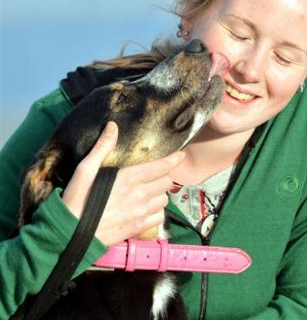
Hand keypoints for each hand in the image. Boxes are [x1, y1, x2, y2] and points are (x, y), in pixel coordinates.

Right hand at [62, 121, 184, 245]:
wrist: (70, 235)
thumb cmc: (76, 200)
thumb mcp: (85, 170)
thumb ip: (102, 147)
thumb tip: (113, 126)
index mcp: (129, 178)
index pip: (161, 167)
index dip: (174, 160)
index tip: (181, 155)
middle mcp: (140, 195)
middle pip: (166, 182)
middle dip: (164, 175)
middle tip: (156, 174)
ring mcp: (141, 213)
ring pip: (165, 199)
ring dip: (160, 193)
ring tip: (150, 190)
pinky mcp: (139, 228)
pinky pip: (160, 217)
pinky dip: (157, 211)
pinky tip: (147, 208)